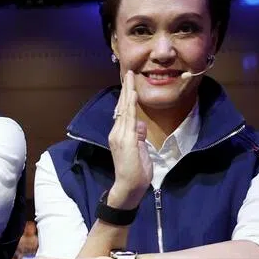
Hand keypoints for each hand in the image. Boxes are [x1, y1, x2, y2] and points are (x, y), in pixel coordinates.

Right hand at [107, 69, 151, 207]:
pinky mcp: (125, 139)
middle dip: (126, 88)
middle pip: (121, 106)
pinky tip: (132, 94)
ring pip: (124, 109)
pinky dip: (131, 105)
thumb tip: (141, 125)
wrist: (129, 186)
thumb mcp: (140, 150)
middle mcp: (116, 133)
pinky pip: (129, 118)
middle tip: (129, 72)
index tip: (129, 83)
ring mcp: (120, 136)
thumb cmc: (135, 172)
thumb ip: (139, 136)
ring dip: (128, 92)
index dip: (126, 97)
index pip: (123, 112)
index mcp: (119, 135)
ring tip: (130, 77)